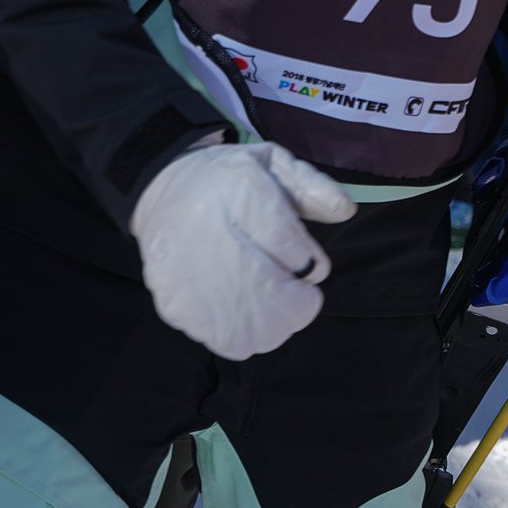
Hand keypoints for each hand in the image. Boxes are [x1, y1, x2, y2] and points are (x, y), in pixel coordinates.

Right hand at [129, 141, 355, 361]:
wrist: (162, 188)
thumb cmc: (230, 181)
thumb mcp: (273, 165)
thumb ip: (312, 187)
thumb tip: (345, 212)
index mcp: (238, 189)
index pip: (291, 248)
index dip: (309, 264)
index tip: (304, 261)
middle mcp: (206, 229)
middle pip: (271, 294)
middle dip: (298, 304)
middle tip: (297, 293)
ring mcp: (184, 271)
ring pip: (252, 330)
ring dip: (273, 324)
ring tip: (268, 301)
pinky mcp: (172, 301)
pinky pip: (226, 342)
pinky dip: (243, 333)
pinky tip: (239, 309)